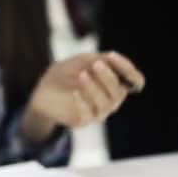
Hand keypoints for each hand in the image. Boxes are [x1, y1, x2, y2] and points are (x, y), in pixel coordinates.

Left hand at [28, 51, 144, 127]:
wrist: (42, 91)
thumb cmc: (65, 73)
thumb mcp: (81, 61)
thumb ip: (97, 59)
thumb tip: (110, 58)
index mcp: (115, 84)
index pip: (135, 81)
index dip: (128, 69)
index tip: (112, 55)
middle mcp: (111, 99)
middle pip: (119, 92)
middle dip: (108, 76)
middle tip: (95, 64)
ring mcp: (98, 112)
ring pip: (106, 103)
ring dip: (95, 88)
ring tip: (82, 75)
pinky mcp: (83, 120)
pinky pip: (88, 114)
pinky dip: (83, 102)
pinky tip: (75, 92)